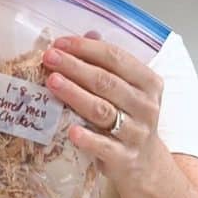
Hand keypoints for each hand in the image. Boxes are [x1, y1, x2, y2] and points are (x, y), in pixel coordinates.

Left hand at [42, 32, 163, 181]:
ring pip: (103, 110)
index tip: (60, 43)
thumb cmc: (130, 120)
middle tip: (49, 58)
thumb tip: (88, 33)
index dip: (86, 48)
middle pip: (106, 81)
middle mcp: (145, 106)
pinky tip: (70, 130)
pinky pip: (104, 146)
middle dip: (75, 67)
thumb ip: (110, 64)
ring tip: (53, 82)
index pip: (116, 58)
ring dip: (76, 94)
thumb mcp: (128, 90)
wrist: (145, 163)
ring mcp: (136, 132)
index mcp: (148, 83)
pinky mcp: (124, 157)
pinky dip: (87, 138)